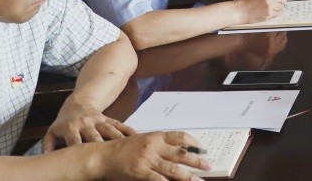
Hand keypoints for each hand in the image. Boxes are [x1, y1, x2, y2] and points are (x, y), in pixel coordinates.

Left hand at [43, 100, 135, 151]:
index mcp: (70, 128)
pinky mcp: (108, 118)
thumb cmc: (63, 122)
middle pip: (95, 138)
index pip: (75, 141)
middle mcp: (86, 124)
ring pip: (110, 130)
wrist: (77, 103)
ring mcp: (98, 120)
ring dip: (119, 140)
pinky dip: (128, 130)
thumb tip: (48, 158)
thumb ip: (48, 144)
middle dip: (103, 148)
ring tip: (129, 150)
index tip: (87, 163)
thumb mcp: (52, 131)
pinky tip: (138, 137)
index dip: (80, 151)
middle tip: (111, 159)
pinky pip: (119, 124)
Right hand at [95, 130, 210, 180]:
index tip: (203, 149)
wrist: (102, 156)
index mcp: (155, 136)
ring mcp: (147, 160)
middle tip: (209, 166)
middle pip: (181, 153)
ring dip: (188, 176)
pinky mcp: (140, 173)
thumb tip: (177, 150)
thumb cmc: (122, 149)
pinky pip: (158, 180)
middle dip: (197, 160)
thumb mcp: (142, 141)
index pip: (180, 136)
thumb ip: (158, 145)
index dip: (193, 143)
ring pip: (173, 168)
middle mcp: (154, 146)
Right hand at [237, 0, 286, 23]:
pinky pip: (278, 13)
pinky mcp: (268, 13)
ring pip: (281, 6)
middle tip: (279, 4)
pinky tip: (273, 12)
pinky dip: (277, 13)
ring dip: (279, 8)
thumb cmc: (246, 1)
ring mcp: (269, 5)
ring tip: (274, 8)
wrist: (239, 10)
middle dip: (281, 2)